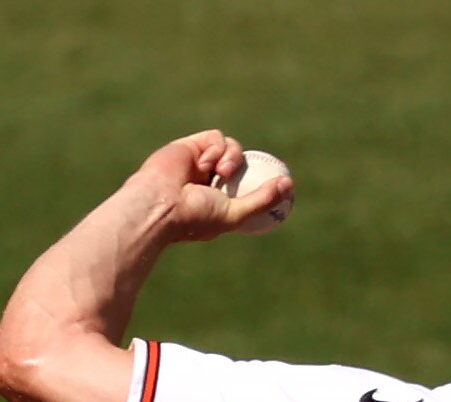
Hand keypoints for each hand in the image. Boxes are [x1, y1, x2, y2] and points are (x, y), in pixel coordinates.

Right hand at [134, 130, 291, 243]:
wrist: (161, 203)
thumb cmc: (196, 215)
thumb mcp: (236, 213)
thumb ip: (262, 200)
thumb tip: (289, 184)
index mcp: (220, 199)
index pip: (248, 185)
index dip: (264, 181)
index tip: (282, 183)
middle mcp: (210, 179)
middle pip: (242, 163)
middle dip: (249, 167)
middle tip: (262, 172)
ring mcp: (200, 161)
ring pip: (232, 147)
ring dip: (232, 158)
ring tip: (220, 173)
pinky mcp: (191, 145)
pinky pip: (215, 137)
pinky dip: (216, 148)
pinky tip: (205, 164)